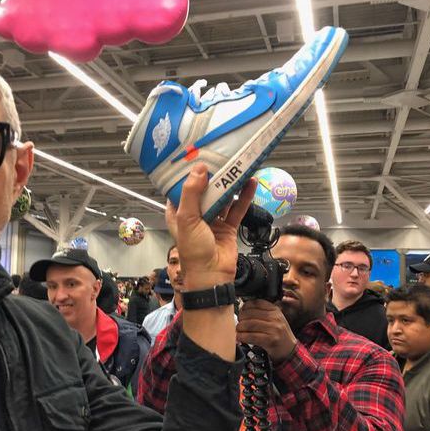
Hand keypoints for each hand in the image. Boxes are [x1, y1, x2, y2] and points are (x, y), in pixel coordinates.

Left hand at [166, 163, 256, 289]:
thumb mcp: (187, 220)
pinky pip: (237, 208)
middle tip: (221, 156)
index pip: (181, 188)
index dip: (187, 173)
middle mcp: (195, 215)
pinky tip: (250, 183)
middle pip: (204, 190)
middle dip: (213, 175)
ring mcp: (212, 221)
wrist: (212, 275)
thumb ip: (192, 194)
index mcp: (179, 213)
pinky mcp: (228, 227)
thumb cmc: (193, 252)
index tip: (195, 155)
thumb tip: (199, 169)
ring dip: (230, 184)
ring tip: (238, 166)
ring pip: (223, 197)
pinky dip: (244, 196)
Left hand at [236, 299, 296, 363]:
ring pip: (250, 325)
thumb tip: (242, 308)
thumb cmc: (278, 333)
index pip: (256, 303)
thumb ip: (261, 312)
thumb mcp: (274, 318)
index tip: (241, 312)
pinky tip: (239, 337)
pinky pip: (251, 336)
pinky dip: (242, 337)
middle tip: (238, 323)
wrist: (289, 349)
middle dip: (240, 318)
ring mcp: (274, 329)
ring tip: (238, 330)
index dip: (245, 307)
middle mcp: (275, 318)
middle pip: (250, 314)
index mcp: (275, 310)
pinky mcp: (270, 340)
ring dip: (240, 328)